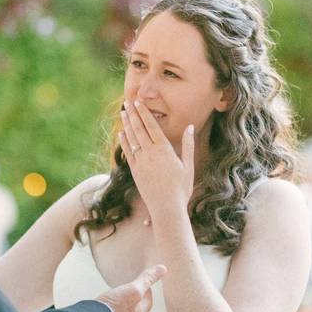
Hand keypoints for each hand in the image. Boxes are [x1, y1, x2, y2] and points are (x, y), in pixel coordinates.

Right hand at [96, 264, 166, 311]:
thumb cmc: (116, 307)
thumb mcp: (134, 289)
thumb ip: (147, 279)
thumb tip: (163, 269)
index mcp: (141, 311)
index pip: (149, 297)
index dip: (146, 286)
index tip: (141, 278)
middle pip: (138, 302)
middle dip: (136, 293)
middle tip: (130, 282)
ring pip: (127, 306)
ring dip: (124, 298)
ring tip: (119, 289)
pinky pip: (116, 309)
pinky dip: (115, 303)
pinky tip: (109, 299)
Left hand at [118, 100, 193, 220]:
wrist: (166, 208)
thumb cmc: (181, 188)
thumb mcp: (188, 166)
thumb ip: (188, 145)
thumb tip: (189, 127)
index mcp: (164, 150)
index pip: (151, 126)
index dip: (144, 113)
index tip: (138, 103)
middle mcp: (149, 154)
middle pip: (139, 129)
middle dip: (132, 114)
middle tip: (127, 102)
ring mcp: (140, 162)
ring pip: (131, 139)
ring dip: (126, 124)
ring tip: (122, 113)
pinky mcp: (135, 171)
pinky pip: (127, 152)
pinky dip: (124, 141)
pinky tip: (121, 133)